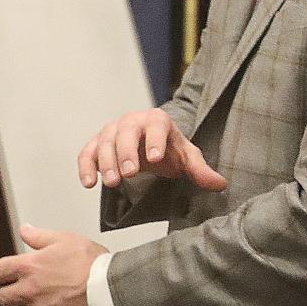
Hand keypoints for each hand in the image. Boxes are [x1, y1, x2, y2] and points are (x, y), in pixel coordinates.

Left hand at [0, 225, 104, 305]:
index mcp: (31, 267)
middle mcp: (31, 291)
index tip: (9, 275)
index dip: (3, 273)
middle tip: (26, 293)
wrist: (112, 287)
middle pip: (4, 298)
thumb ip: (40, 237)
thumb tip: (25, 231)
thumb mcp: (66, 239)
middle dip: (13, 296)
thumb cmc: (94, 264)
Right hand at [78, 109, 226, 191]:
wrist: (151, 144)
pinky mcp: (98, 143)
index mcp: (157, 120)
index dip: (155, 140)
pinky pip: (88, 152)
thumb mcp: (187, 158)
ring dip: (107, 162)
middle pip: (126, 132)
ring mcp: (113, 131)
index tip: (156, 158)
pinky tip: (89, 184)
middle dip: (126, 152)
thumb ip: (200, 170)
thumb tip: (220, 184)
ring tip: (112, 183)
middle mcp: (132, 121)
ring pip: (105, 142)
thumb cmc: (170, 149)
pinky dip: (86, 166)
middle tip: (130, 173)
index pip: (156, 126)